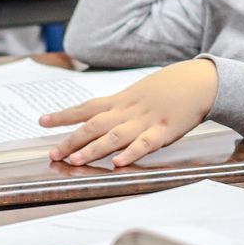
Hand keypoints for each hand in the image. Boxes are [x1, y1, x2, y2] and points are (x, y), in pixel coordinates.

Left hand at [41, 61, 219, 166]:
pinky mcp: (165, 131)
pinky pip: (145, 144)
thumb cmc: (171, 87)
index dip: (64, 115)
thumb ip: (123, 107)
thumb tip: (101, 119)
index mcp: (123, 100)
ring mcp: (146, 121)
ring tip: (75, 161)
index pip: (87, 107)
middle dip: (72, 140)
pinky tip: (118, 163)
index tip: (42, 121)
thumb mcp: (142, 92)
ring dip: (93, 149)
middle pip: (95, 125)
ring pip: (115, 136)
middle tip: (53, 153)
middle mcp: (129, 110)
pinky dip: (131, 154)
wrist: (201, 80)